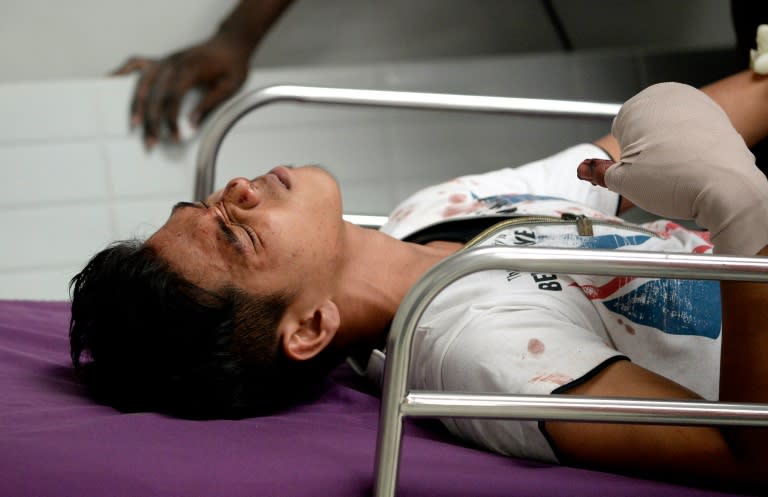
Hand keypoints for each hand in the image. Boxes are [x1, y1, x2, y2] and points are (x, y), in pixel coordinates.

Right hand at [112, 35, 251, 147]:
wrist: (231, 44)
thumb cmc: (232, 65)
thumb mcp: (229, 87)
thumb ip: (209, 104)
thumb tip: (191, 124)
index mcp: (190, 69)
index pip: (173, 97)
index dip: (171, 119)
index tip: (174, 137)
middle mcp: (173, 63)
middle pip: (155, 94)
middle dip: (152, 121)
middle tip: (151, 143)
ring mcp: (165, 61)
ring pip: (142, 83)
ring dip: (136, 105)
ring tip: (133, 125)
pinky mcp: (161, 60)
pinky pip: (136, 64)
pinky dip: (122, 72)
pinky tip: (110, 82)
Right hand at [577, 82, 767, 254]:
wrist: (726, 188)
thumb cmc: (677, 179)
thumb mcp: (623, 182)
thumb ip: (598, 172)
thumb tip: (585, 169)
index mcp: (640, 104)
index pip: (619, 129)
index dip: (623, 155)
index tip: (632, 170)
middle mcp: (670, 96)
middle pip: (645, 126)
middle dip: (645, 148)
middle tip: (652, 173)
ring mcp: (697, 104)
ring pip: (670, 130)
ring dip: (668, 149)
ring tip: (673, 173)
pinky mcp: (719, 118)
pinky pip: (693, 134)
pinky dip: (690, 149)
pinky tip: (692, 168)